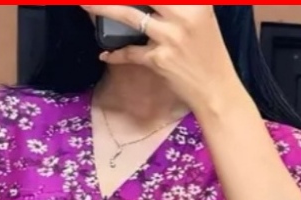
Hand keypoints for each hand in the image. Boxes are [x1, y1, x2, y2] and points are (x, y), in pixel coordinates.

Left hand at [82, 6, 245, 115]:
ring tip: (84, 4)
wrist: (216, 90)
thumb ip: (178, 6)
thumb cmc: (208, 53)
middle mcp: (183, 13)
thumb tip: (147, 6)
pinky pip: (130, 52)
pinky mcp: (160, 59)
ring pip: (128, 15)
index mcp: (194, 1)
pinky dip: (116, 54)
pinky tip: (105, 54)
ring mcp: (170, 36)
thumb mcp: (200, 18)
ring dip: (101, 8)